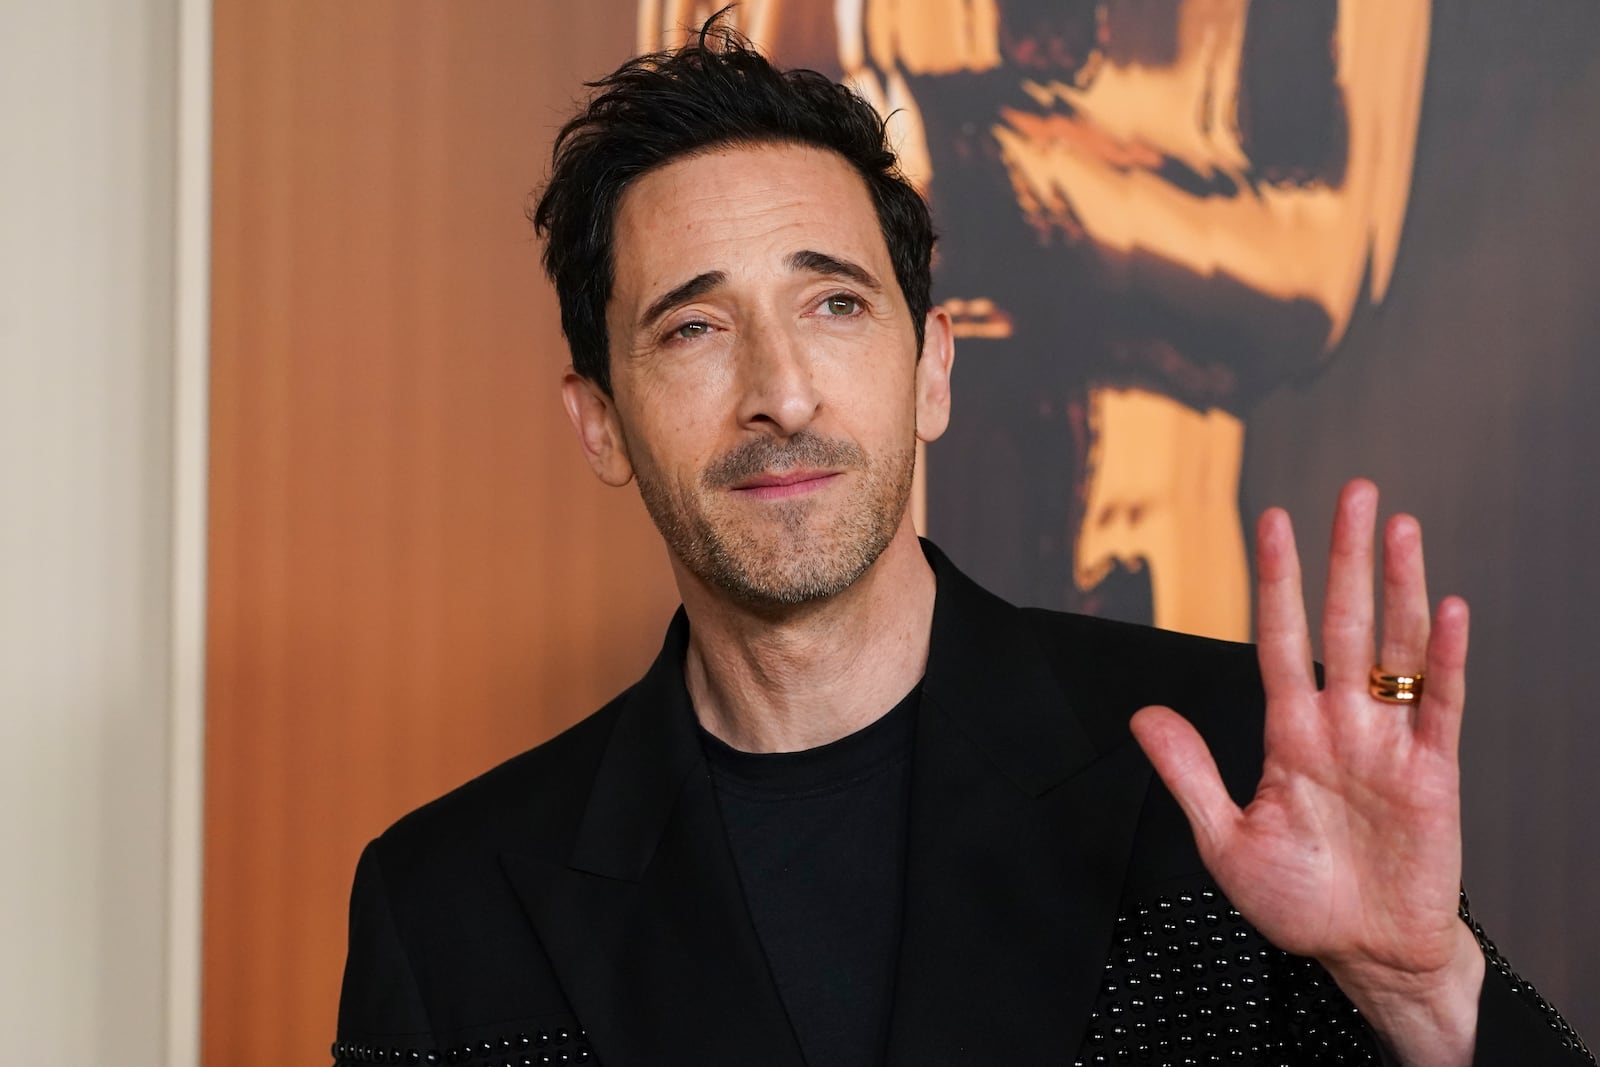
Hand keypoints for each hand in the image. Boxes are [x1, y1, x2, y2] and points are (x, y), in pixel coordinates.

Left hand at [1129, 479, 1483, 1066]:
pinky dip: (1445, 660)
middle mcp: (1342, 725)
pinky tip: (1448, 610)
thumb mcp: (1225, 839)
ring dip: (1399, 587)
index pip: (1279, 640)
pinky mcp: (1434, 776)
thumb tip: (1142, 714)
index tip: (1272, 521)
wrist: (1363, 956)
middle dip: (1345, 558)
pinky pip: (1441, 708)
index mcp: (1290, 735)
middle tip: (1353, 491)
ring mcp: (1390, 745)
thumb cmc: (1300, 902)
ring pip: (1396, 650)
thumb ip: (1189, 774)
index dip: (1277, 581)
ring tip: (1398, 527)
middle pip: (1346, 624)